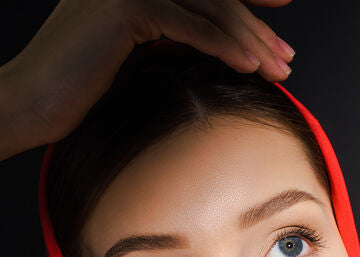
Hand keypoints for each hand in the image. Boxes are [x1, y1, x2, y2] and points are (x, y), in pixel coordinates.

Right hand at [2, 0, 294, 149]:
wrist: (30, 102)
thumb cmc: (77, 89)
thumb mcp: (132, 54)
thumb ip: (167, 37)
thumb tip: (211, 48)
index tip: (280, 16)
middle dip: (257, 25)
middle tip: (287, 56)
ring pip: (208, 7)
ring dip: (249, 39)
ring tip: (278, 69)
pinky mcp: (123, 8)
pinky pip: (188, 25)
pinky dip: (222, 45)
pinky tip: (250, 66)